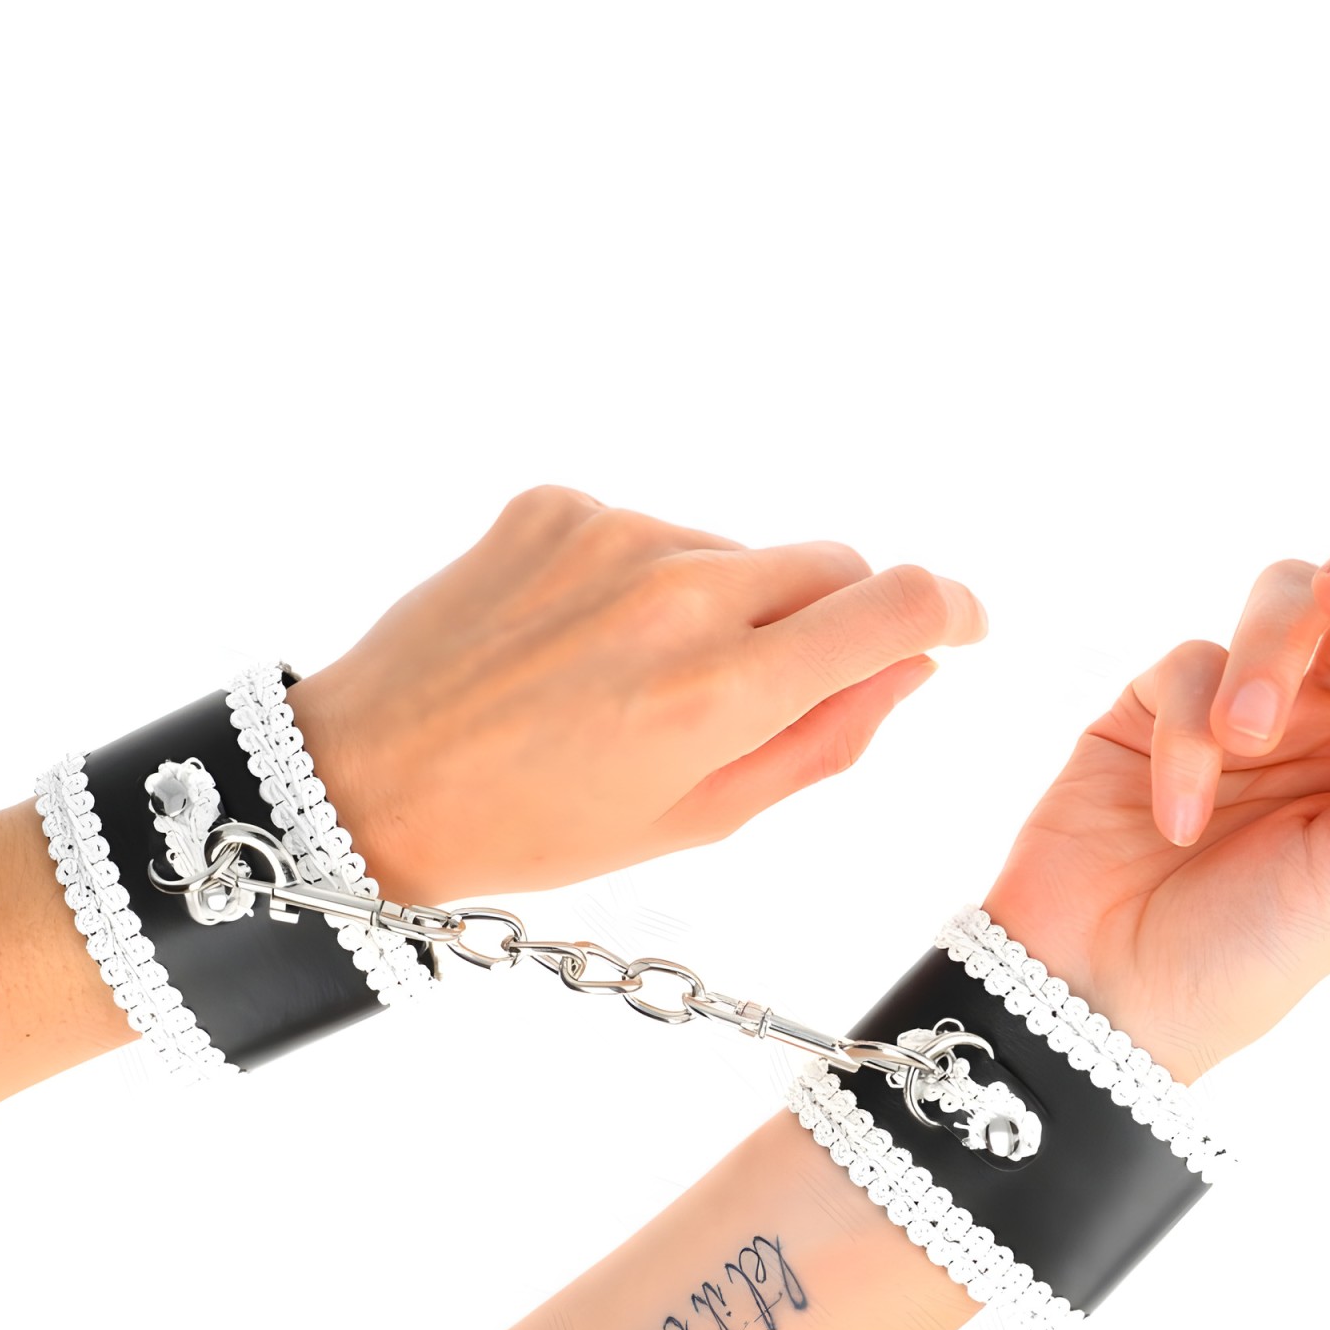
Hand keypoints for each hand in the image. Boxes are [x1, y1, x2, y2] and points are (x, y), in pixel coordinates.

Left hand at [287, 485, 986, 900]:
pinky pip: (655, 532)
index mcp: (719, 690)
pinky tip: (585, 639)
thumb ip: (825, 740)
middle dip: (826, 620)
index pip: (895, 605)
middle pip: (830, 563)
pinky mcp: (558, 503)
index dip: (950, 608)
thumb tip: (910, 665)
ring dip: (726, 605)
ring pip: (739, 551)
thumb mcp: (698, 820)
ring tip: (638, 677)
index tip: (959, 622)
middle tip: (757, 688)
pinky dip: (648, 581)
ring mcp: (613, 533)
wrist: (370, 779)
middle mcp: (677, 591)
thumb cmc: (537, 827)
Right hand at [982, 493, 1329, 1084]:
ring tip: (1249, 741)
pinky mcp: (1150, 708)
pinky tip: (1177, 810)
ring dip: (1269, 659)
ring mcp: (1236, 708)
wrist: (1106, 991)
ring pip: (1278, 603)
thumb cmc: (1253, 948)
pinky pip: (1186, 664)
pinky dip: (1187, 731)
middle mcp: (1325, 722)